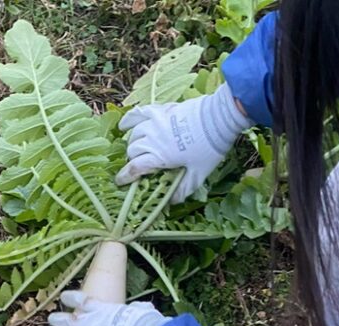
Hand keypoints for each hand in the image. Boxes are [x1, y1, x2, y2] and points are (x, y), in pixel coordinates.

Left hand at [41, 291, 168, 325]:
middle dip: (58, 319)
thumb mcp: (143, 310)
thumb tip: (144, 307)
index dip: (72, 299)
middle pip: (70, 320)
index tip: (63, 297)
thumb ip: (139, 308)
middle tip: (50, 319)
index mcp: (105, 310)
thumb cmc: (147, 324)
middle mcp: (92, 324)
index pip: (83, 302)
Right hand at [115, 83, 252, 202]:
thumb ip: (182, 190)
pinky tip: (123, 126)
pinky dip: (129, 120)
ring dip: (132, 143)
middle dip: (133, 160)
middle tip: (140, 166)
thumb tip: (170, 201)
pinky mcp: (161, 110)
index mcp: (160, 156)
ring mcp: (155, 122)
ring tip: (134, 149)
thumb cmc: (209, 149)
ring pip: (134, 134)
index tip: (120, 182)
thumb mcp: (197, 175)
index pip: (135, 168)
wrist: (218, 119)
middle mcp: (153, 139)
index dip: (125, 177)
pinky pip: (139, 113)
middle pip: (132, 151)